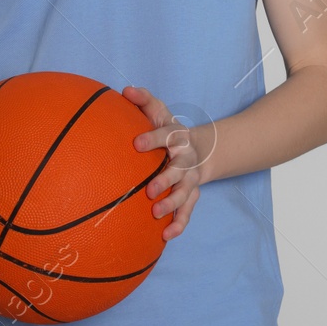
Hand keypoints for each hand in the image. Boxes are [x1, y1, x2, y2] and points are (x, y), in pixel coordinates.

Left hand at [126, 85, 206, 240]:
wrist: (201, 151)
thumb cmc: (169, 132)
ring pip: (184, 194)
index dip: (152, 139)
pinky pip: (187, 212)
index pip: (167, 135)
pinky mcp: (190, 196)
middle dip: (166, 180)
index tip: (135, 144)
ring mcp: (189, 180)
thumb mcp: (160, 113)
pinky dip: (179, 224)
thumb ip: (144, 100)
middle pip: (179, 170)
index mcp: (177, 138)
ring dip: (172, 204)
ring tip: (156, 213)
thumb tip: (125, 89)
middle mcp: (186, 160)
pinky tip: (166, 236)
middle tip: (150, 190)